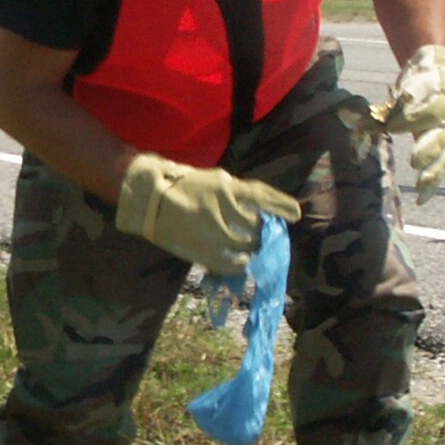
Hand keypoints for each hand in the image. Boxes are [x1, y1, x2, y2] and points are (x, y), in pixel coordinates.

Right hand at [114, 152, 299, 274]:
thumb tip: (265, 210)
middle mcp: (220, 206)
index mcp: (224, 185)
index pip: (260, 195)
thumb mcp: (212, 180)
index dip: (281, 205)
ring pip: (245, 244)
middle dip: (264, 231)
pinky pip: (230, 263)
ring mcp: (211, 230)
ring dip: (253, 248)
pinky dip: (240, 264)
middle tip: (266, 235)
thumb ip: (237, 193)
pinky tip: (241, 261)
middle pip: (256, 224)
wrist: (148, 202)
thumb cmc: (184, 188)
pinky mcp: (202, 250)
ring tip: (252, 248)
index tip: (296, 214)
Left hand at [382, 44, 444, 204]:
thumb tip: (379, 121)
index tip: (391, 126)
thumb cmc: (422, 80)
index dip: (412, 119)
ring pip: (444, 158)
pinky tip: (421, 199)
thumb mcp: (411, 84)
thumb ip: (399, 103)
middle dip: (427, 151)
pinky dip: (431, 184)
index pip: (430, 112)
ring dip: (431, 175)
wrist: (444, 76)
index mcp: (444, 102)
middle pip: (442, 138)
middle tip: (413, 162)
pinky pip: (440, 168)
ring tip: (419, 191)